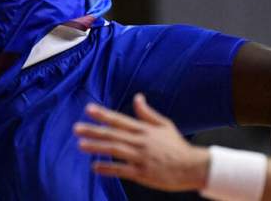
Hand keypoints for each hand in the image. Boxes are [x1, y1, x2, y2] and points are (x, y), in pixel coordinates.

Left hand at [73, 94, 209, 191]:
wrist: (194, 167)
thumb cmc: (177, 146)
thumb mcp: (164, 125)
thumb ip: (147, 113)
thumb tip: (137, 97)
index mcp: (145, 130)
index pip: (120, 119)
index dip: (104, 114)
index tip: (88, 109)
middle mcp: (141, 142)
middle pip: (113, 134)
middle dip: (94, 130)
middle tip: (76, 128)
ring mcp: (141, 158)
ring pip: (115, 150)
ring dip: (97, 147)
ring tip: (81, 145)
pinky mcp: (143, 173)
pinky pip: (122, 170)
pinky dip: (108, 168)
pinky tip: (95, 167)